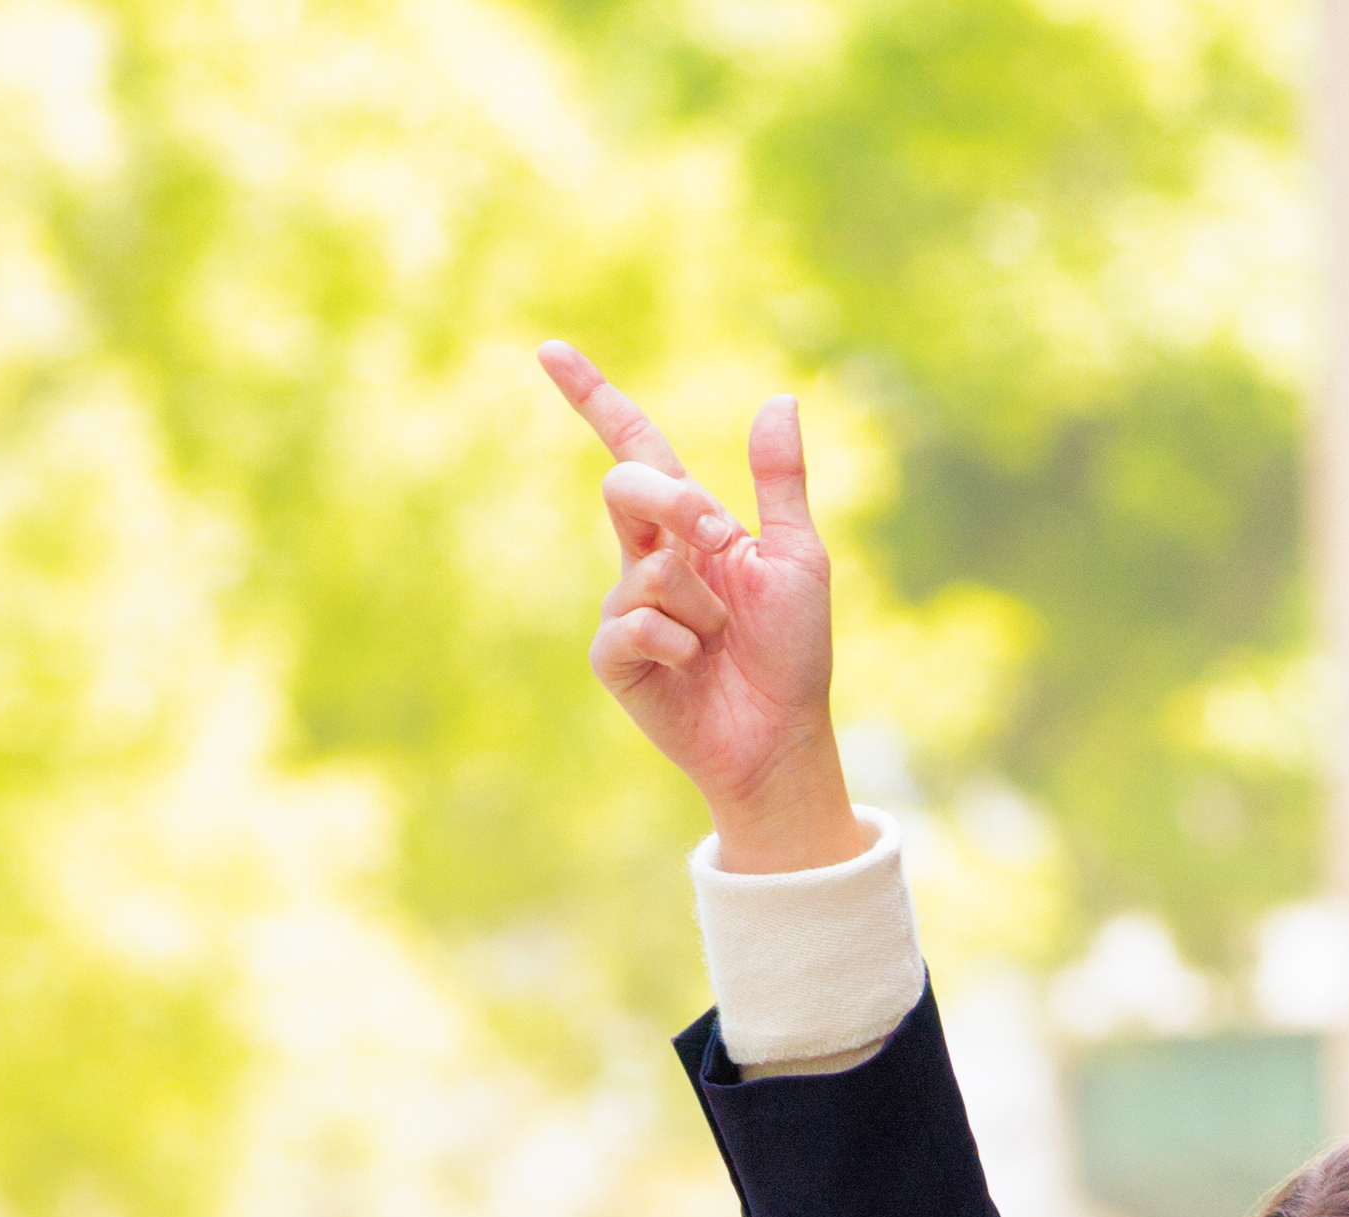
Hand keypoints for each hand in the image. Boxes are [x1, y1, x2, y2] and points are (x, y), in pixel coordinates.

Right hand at [540, 340, 866, 876]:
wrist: (781, 735)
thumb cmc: (792, 652)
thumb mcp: (799, 558)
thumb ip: (780, 482)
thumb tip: (778, 398)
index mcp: (689, 526)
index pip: (633, 446)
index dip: (591, 397)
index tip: (549, 349)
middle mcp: (648, 558)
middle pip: (626, 487)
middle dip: (672, 503)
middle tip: (718, 538)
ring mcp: (625, 607)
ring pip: (650, 569)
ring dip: (704, 605)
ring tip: (721, 642)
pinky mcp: (613, 658)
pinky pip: (634, 624)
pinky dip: (678, 642)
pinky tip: (694, 666)